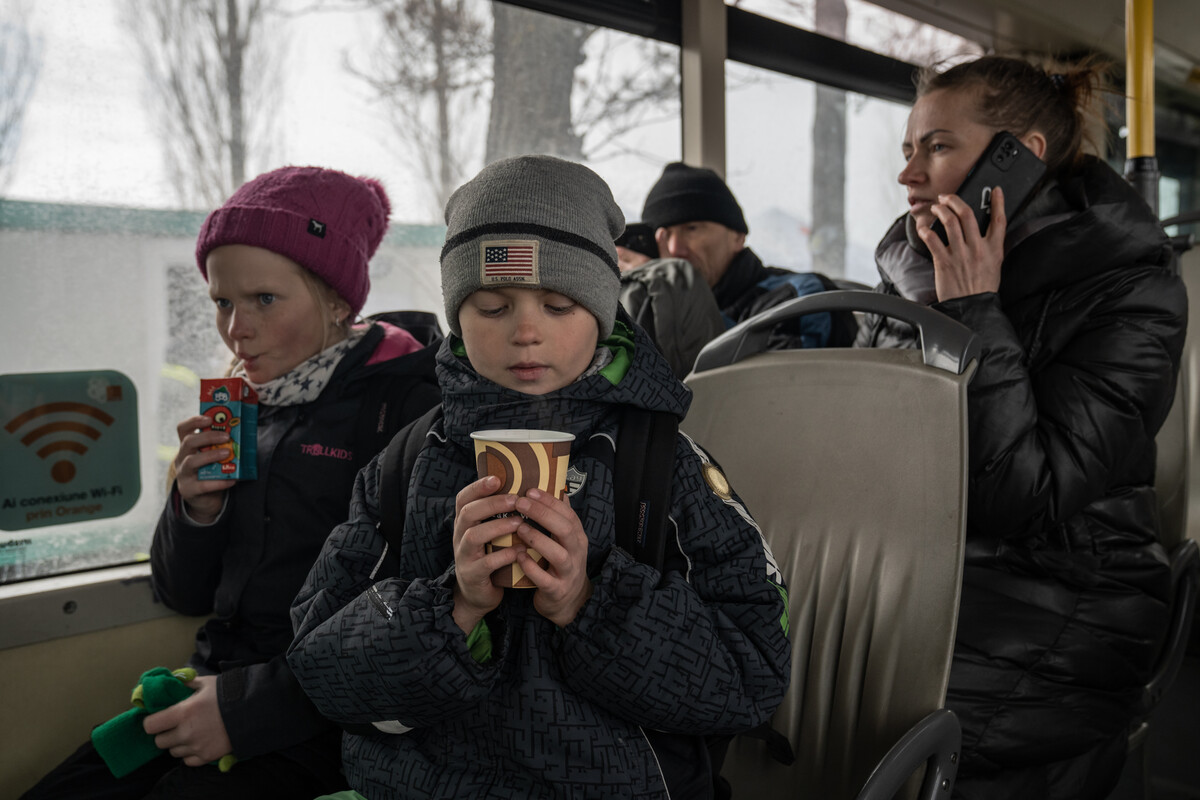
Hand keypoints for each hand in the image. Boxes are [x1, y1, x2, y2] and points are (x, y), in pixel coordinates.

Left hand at [142, 675, 231, 766]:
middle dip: (165, 733)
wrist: (254, 709)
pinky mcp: (207, 756)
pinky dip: (190, 754)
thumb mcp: (206, 683)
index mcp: (182, 712)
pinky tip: (198, 743)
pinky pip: (187, 761)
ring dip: (178, 743)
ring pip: (173, 752)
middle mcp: (186, 732)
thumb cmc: (228, 694)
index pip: (150, 725)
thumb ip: (186, 683)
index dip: (152, 722)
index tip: (159, 718)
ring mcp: (196, 746)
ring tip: (191, 733)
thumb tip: (172, 681)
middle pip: (160, 742)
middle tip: (176, 726)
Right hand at [172, 415, 235, 523]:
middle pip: (188, 442)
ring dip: (211, 456)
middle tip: (226, 436)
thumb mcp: (213, 456)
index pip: (183, 429)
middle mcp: (181, 458)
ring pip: (191, 462)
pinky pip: (203, 485)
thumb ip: (221, 445)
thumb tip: (243, 433)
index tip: (209, 419)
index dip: (194, 421)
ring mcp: (183, 474)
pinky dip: (219, 482)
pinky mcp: (189, 490)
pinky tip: (232, 479)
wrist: (206, 499)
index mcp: (187, 447)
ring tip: (228, 453)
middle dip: (207, 437)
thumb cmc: (212, 471)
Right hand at [451, 475, 524, 632]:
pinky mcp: (472, 575)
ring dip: (496, 527)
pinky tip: (519, 550)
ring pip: (473, 536)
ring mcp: (464, 556)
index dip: (477, 487)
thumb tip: (527, 489)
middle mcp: (459, 537)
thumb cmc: (490, 556)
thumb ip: (500, 515)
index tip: (497, 478)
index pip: (463, 499)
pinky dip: (503, 555)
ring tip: (518, 522)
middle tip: (515, 499)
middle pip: (467, 513)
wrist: (479, 594)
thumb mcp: (491, 534)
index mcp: (465, 523)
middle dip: (491, 504)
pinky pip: (485, 563)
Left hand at [512, 487, 591, 627]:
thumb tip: (556, 487)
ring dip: (537, 539)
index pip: (567, 513)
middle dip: (542, 514)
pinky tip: (518, 556)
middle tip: (520, 503)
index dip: (550, 501)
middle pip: (564, 529)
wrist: (568, 601)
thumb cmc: (561, 564)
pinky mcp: (557, 590)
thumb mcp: (565, 540)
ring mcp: (568, 572)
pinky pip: (545, 579)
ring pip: (557, 554)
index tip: (530, 489)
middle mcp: (576, 552)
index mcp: (577, 537)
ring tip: (519, 528)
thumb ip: (559, 517)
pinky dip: (531, 567)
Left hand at [917, 186, 1006, 301]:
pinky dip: (925, 230)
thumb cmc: (981, 287)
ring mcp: (960, 254)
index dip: (999, 202)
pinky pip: (932, 240)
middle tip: (947, 197)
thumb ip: (990, 246)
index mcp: (993, 249)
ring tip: (935, 207)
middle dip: (955, 200)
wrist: (971, 308)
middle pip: (967, 214)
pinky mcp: (944, 262)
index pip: (999, 220)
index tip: (997, 190)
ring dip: (940, 210)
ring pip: (949, 222)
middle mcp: (977, 249)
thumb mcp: (994, 264)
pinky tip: (923, 227)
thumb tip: (982, 229)